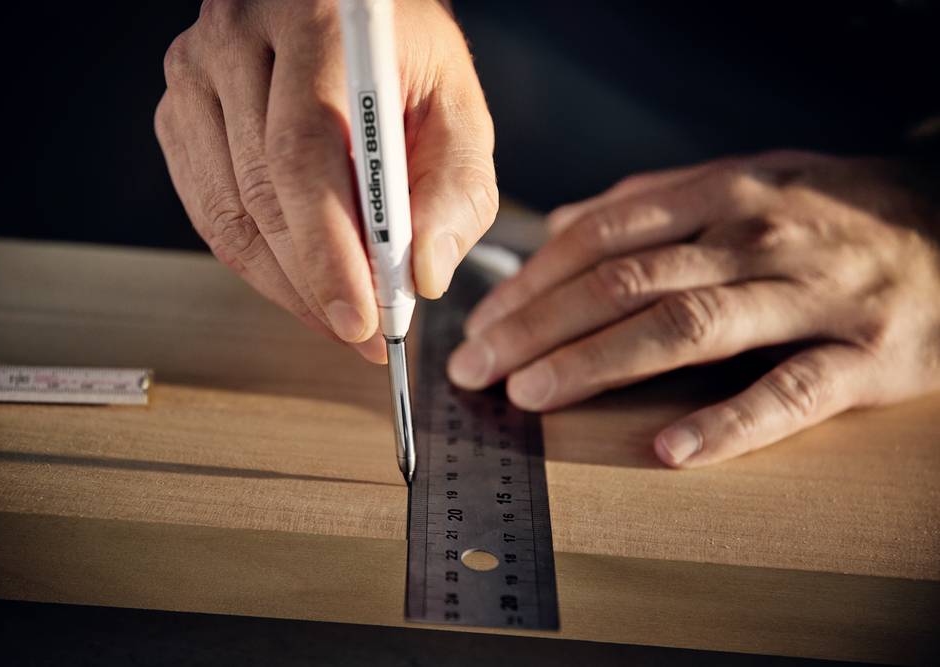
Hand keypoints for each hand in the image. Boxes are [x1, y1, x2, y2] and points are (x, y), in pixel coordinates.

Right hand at [155, 0, 496, 362]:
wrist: (351, 14)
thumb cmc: (406, 60)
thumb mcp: (457, 109)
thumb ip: (456, 189)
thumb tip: (422, 276)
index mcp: (315, 23)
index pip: (303, 154)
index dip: (327, 251)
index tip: (360, 319)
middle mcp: (236, 39)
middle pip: (259, 193)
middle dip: (312, 282)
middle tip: (360, 330)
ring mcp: (194, 74)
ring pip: (226, 214)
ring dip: (284, 283)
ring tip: (337, 313)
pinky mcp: (178, 112)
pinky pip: (208, 212)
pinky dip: (255, 260)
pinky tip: (298, 279)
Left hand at [447, 151, 939, 466]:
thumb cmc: (828, 209)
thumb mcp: (741, 179)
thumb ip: (650, 203)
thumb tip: (560, 227)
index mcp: (720, 196)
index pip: (602, 237)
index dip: (532, 282)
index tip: (482, 323)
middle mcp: (756, 238)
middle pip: (627, 281)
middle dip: (540, 327)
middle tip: (478, 368)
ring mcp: (811, 296)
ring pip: (689, 328)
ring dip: (600, 364)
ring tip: (535, 396)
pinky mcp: (866, 357)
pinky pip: (790, 394)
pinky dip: (729, 423)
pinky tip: (670, 450)